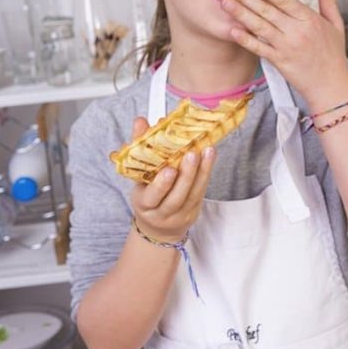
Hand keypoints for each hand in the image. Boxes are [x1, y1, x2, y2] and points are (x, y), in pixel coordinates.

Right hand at [129, 117, 215, 242]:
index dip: (161, 185)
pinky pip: (201, 192)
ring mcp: (180, 214)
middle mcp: (162, 213)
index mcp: (144, 204)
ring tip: (207, 151)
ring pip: (193, 194)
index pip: (152, 196)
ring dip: (202, 171)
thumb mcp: (137, 175)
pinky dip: (207, 174)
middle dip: (186, 175)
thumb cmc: (147, 194)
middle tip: (192, 154)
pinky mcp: (194, 210)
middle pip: (176, 197)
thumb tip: (141, 121)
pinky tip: (210, 158)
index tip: (169, 169)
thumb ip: (139, 147)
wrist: (158, 226)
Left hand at [220, 0, 347, 106]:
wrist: (331, 86)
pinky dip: (246, 40)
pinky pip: (259, 48)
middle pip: (267, 10)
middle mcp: (297, 31)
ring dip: (240, 13)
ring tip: (226, 3)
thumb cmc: (332, 56)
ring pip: (260, 26)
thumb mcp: (336, 23)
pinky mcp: (279, 62)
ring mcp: (287, 47)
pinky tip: (233, 31)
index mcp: (309, 19)